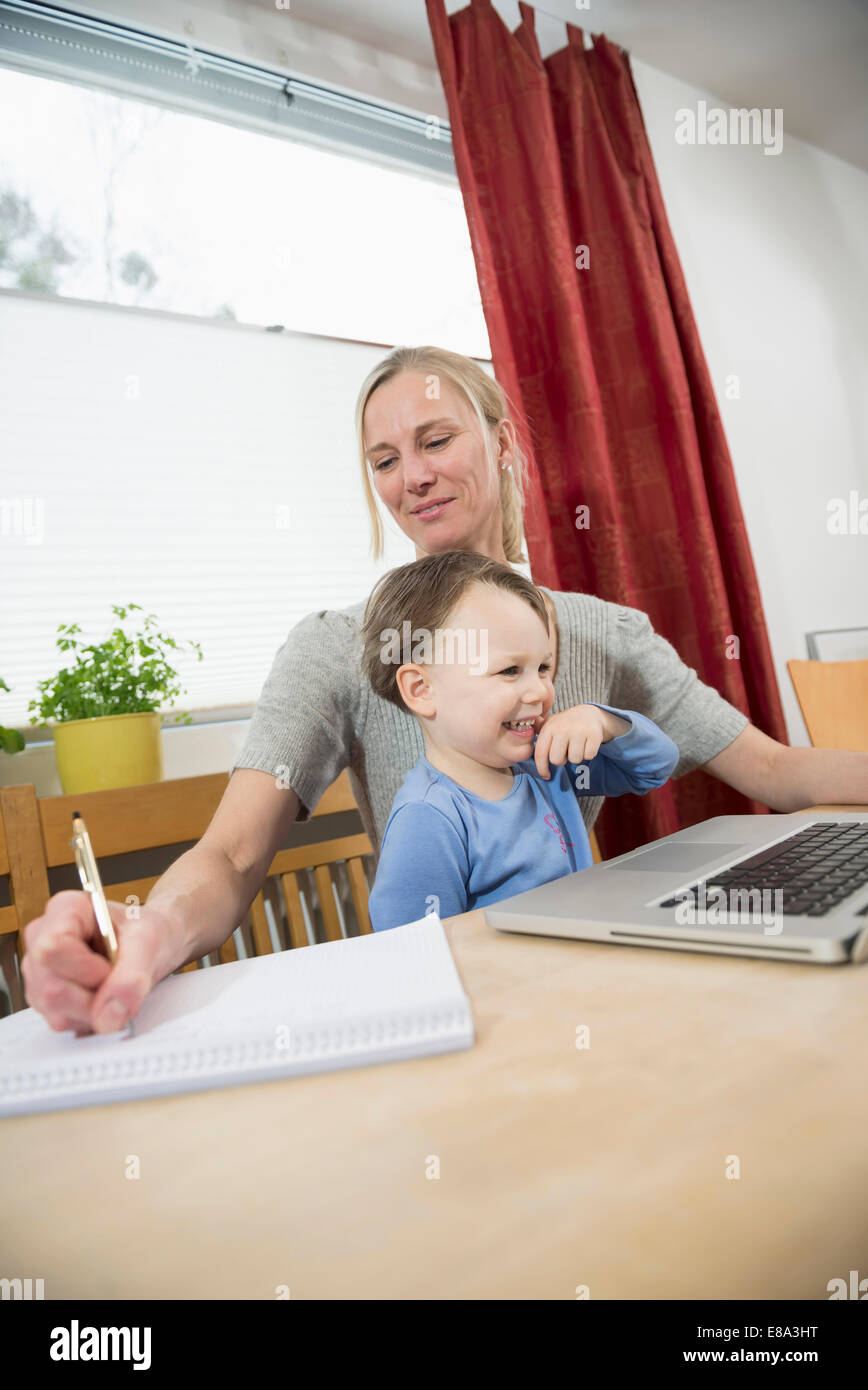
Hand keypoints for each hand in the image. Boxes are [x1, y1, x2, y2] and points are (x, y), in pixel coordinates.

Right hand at [21, 890, 174, 1034]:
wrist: (150, 945)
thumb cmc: (147, 931)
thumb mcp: (149, 942)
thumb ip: (131, 976)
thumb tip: (108, 1017)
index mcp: (65, 909)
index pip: (53, 949)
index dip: (85, 971)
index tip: (112, 971)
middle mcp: (42, 938)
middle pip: (51, 988)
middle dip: (94, 998)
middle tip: (120, 984)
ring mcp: (39, 970)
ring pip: (55, 1010)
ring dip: (94, 1011)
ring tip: (114, 989)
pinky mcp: (43, 996)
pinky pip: (62, 1022)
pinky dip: (90, 1019)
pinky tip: (104, 999)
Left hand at [533, 704, 628, 778]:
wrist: (589, 714)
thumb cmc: (566, 724)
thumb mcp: (550, 723)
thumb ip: (537, 729)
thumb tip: (520, 728)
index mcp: (549, 728)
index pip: (541, 753)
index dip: (542, 768)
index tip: (546, 776)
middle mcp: (562, 729)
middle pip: (557, 760)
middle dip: (562, 760)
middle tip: (566, 751)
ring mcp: (579, 731)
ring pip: (574, 760)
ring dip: (576, 756)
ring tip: (576, 746)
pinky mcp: (594, 735)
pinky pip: (589, 756)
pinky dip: (588, 753)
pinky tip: (586, 744)